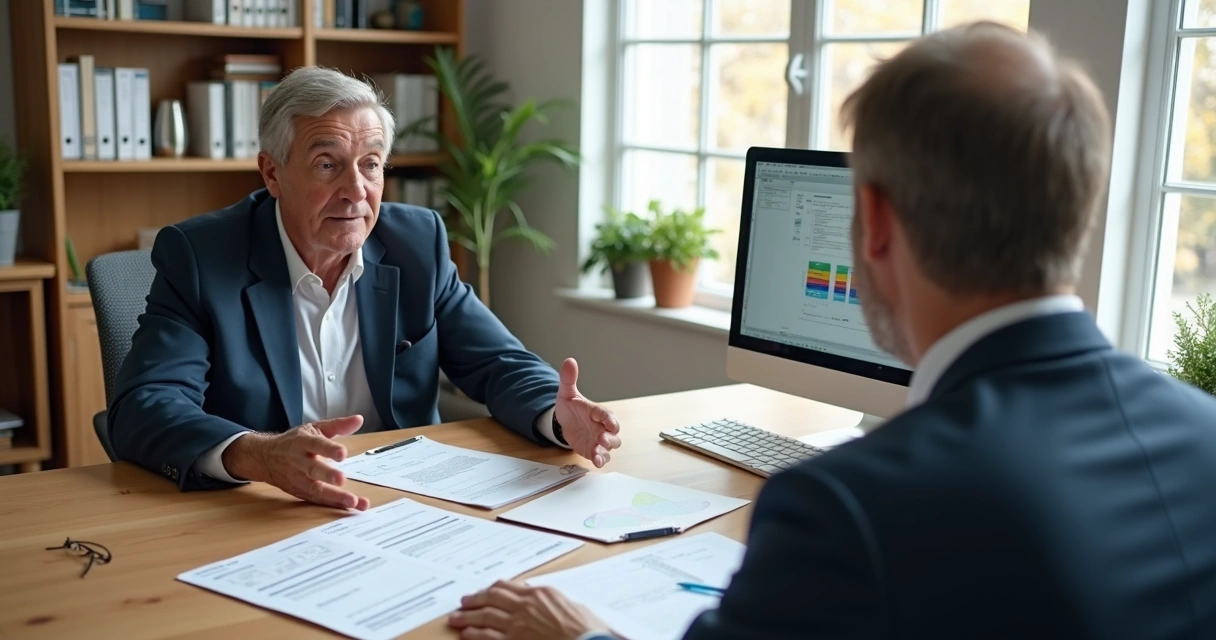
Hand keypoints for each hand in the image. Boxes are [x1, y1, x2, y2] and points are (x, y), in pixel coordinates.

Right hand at [221, 415, 370, 510]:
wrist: (265, 458)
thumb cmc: (294, 441)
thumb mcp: (313, 428)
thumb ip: (338, 425)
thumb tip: (359, 419)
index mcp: (303, 442)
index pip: (316, 445)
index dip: (329, 449)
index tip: (343, 453)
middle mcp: (299, 462)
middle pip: (313, 469)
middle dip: (327, 475)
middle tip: (342, 479)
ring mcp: (298, 479)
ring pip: (315, 490)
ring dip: (334, 497)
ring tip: (352, 501)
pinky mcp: (299, 492)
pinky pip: (317, 500)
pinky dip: (332, 504)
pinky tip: (349, 507)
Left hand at [449, 580, 609, 639]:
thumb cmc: (586, 629)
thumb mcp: (571, 605)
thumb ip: (551, 601)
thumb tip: (540, 600)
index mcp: (540, 593)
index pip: (509, 586)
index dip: (493, 588)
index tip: (485, 591)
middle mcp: (526, 605)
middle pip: (492, 597)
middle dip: (475, 599)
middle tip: (464, 601)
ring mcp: (518, 624)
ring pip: (485, 616)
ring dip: (468, 616)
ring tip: (455, 618)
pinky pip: (488, 637)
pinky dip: (474, 634)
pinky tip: (466, 634)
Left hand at [554, 358, 621, 467]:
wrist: (564, 422)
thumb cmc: (570, 406)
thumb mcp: (566, 393)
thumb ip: (568, 379)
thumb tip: (569, 361)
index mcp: (597, 412)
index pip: (607, 415)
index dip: (609, 419)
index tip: (610, 424)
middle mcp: (602, 426)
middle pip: (614, 433)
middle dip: (610, 437)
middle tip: (602, 439)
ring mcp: (600, 439)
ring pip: (611, 447)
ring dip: (606, 450)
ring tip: (597, 453)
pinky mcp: (594, 450)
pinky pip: (602, 457)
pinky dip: (600, 460)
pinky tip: (595, 462)